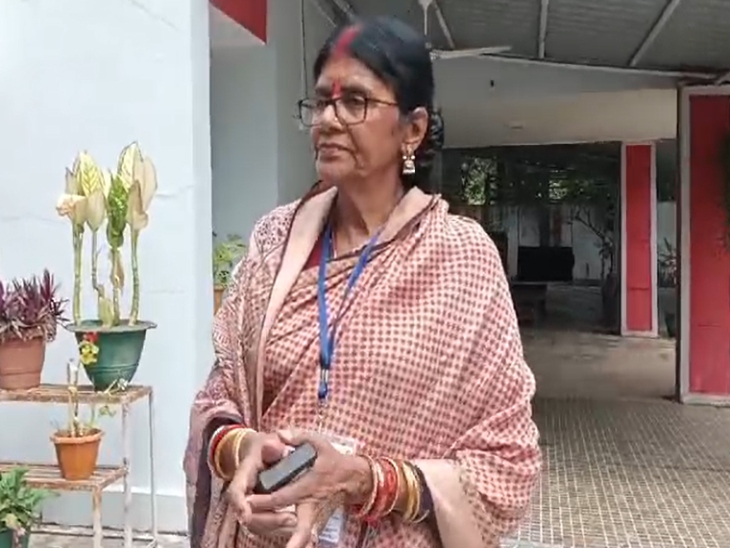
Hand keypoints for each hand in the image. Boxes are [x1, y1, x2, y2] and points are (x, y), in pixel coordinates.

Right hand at [226, 431, 295, 536]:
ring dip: (274, 526)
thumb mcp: (271, 440)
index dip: (239, 503)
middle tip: (291, 519)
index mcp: (244, 473)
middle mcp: (243, 492)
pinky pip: (263, 525)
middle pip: (245, 513)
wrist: (263, 450)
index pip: (235, 491)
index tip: (246, 514)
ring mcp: (249, 503)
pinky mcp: (259, 511)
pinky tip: (295, 524)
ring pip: (255, 523)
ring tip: (295, 522)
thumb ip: (274, 444)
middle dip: (266, 520)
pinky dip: (278, 527)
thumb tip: (276, 444)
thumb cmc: (267, 446)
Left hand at [245, 430, 372, 547]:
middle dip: (272, 524)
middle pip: (296, 522)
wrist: (352, 478)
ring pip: (306, 534)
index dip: (266, 501)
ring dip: (294, 543)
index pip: (285, 495)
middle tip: (249, 522)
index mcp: (310, 484)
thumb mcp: (319, 442)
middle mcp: (312, 502)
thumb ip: (299, 437)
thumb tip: (281, 434)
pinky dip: (299, 543)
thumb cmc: (332, 459)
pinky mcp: (317, 520)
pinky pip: (307, 535)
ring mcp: (316, 514)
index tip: (249, 502)